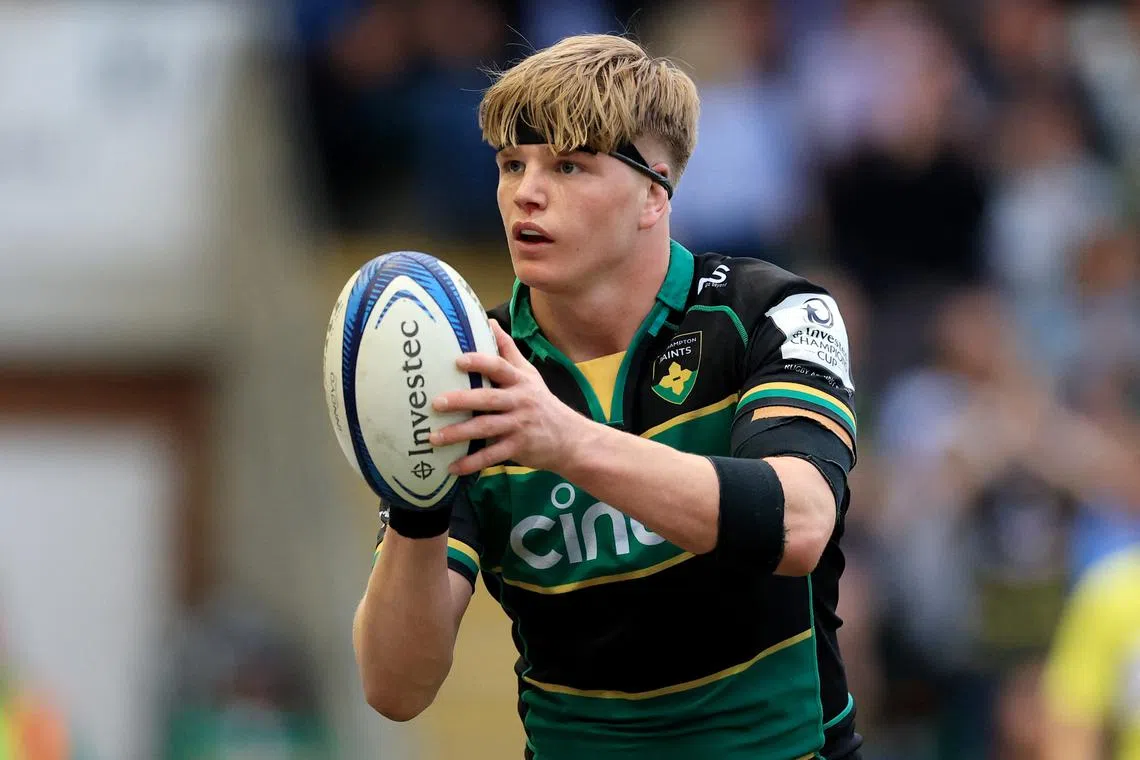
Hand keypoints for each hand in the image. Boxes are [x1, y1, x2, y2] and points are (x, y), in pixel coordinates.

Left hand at [429, 320, 589, 475]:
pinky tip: (452, 467)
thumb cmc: (542, 402)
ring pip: (486, 428)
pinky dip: (472, 463)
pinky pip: (492, 455)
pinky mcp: (519, 447)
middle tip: (435, 403)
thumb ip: (508, 350)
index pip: (499, 367)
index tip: (457, 361)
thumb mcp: (529, 374)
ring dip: (459, 434)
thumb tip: (489, 321)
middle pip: (488, 399)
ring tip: (433, 438)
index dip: (479, 362)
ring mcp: (519, 425)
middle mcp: (520, 401)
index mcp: (520, 381)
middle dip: (461, 401)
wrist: (570, 438)